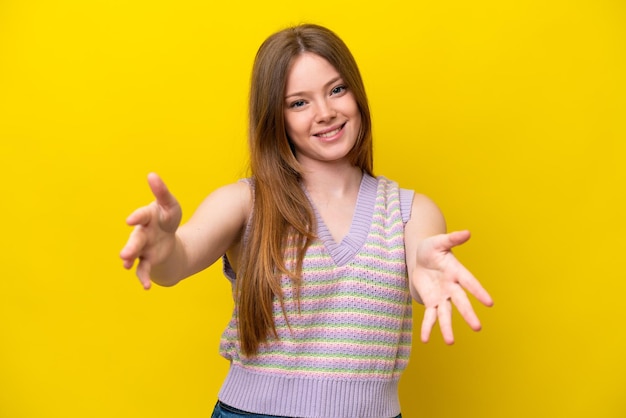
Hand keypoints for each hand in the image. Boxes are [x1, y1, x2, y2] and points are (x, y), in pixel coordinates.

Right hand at [119, 173, 181, 288]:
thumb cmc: (167, 218)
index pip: (141, 216)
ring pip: (135, 255)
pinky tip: (146, 287)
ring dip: (131, 260)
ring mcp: (143, 248)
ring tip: (126, 266)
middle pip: (135, 240)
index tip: (130, 220)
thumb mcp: (170, 205)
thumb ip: (162, 192)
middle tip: (124, 254)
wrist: (168, 237)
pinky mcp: (148, 259)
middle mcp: (141, 233)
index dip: (136, 217)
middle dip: (130, 247)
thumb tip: (152, 175)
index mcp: (147, 217)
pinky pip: (144, 269)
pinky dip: (144, 278)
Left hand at [410, 230, 492, 343]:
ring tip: (450, 343)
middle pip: (461, 302)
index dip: (479, 292)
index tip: (490, 303)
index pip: (470, 283)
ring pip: (446, 314)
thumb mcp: (438, 242)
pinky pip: (429, 316)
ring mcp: (442, 297)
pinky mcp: (431, 302)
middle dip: (468, 314)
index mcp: (457, 272)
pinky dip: (427, 328)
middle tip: (477, 328)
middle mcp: (452, 287)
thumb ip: (452, 239)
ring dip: (447, 328)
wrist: (420, 259)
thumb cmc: (432, 249)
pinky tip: (425, 339)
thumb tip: (468, 232)